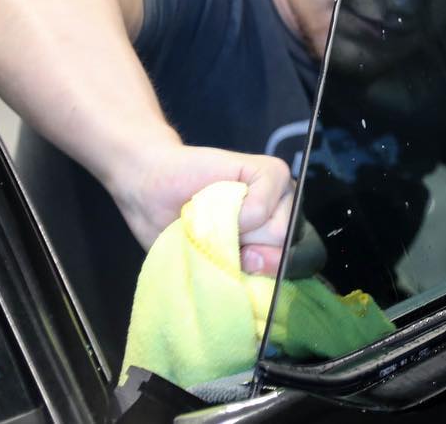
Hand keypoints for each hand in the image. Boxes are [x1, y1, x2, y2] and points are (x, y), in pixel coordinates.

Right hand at [108, 144, 295, 275]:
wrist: (149, 190)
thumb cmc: (177, 230)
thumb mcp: (211, 263)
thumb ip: (244, 273)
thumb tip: (262, 267)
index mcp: (276, 242)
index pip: (296, 268)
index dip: (266, 274)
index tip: (236, 265)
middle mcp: (286, 215)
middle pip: (287, 251)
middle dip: (250, 254)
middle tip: (219, 236)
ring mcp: (283, 192)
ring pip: (280, 232)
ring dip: (241, 233)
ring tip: (216, 217)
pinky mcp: (272, 170)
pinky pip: (265, 206)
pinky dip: (239, 212)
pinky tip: (220, 200)